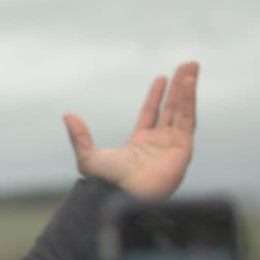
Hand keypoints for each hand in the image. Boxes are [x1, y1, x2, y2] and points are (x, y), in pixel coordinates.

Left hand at [63, 61, 199, 198]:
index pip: (151, 114)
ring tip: (192, 64)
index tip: (161, 78)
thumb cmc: (106, 183)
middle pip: (171, 109)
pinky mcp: (183, 149)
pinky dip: (189, 100)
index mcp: (139, 145)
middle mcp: (159, 144)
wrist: (122, 195)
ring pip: (182, 111)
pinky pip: (188, 119)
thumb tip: (67, 115)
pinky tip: (189, 82)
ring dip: (187, 88)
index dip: (156, 96)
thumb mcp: (87, 156)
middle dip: (178, 87)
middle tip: (186, 65)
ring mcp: (172, 146)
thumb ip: (80, 135)